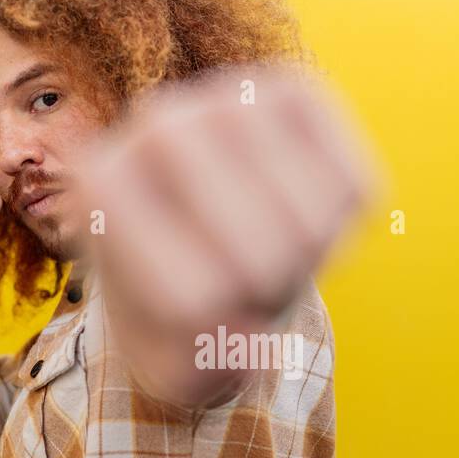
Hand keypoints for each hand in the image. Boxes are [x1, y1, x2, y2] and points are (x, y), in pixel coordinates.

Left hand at [75, 62, 380, 401]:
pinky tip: (305, 211)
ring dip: (309, 263)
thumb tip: (249, 333)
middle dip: (267, 299)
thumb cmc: (177, 306)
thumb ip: (201, 366)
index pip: (191, 302)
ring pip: (313, 228)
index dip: (217, 335)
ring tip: (270, 245)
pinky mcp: (297, 91)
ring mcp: (230, 96)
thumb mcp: (172, 363)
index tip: (195, 314)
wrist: (206, 236)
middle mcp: (157, 124)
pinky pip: (357, 189)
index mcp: (101, 188)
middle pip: (258, 262)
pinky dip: (348, 226)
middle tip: (243, 283)